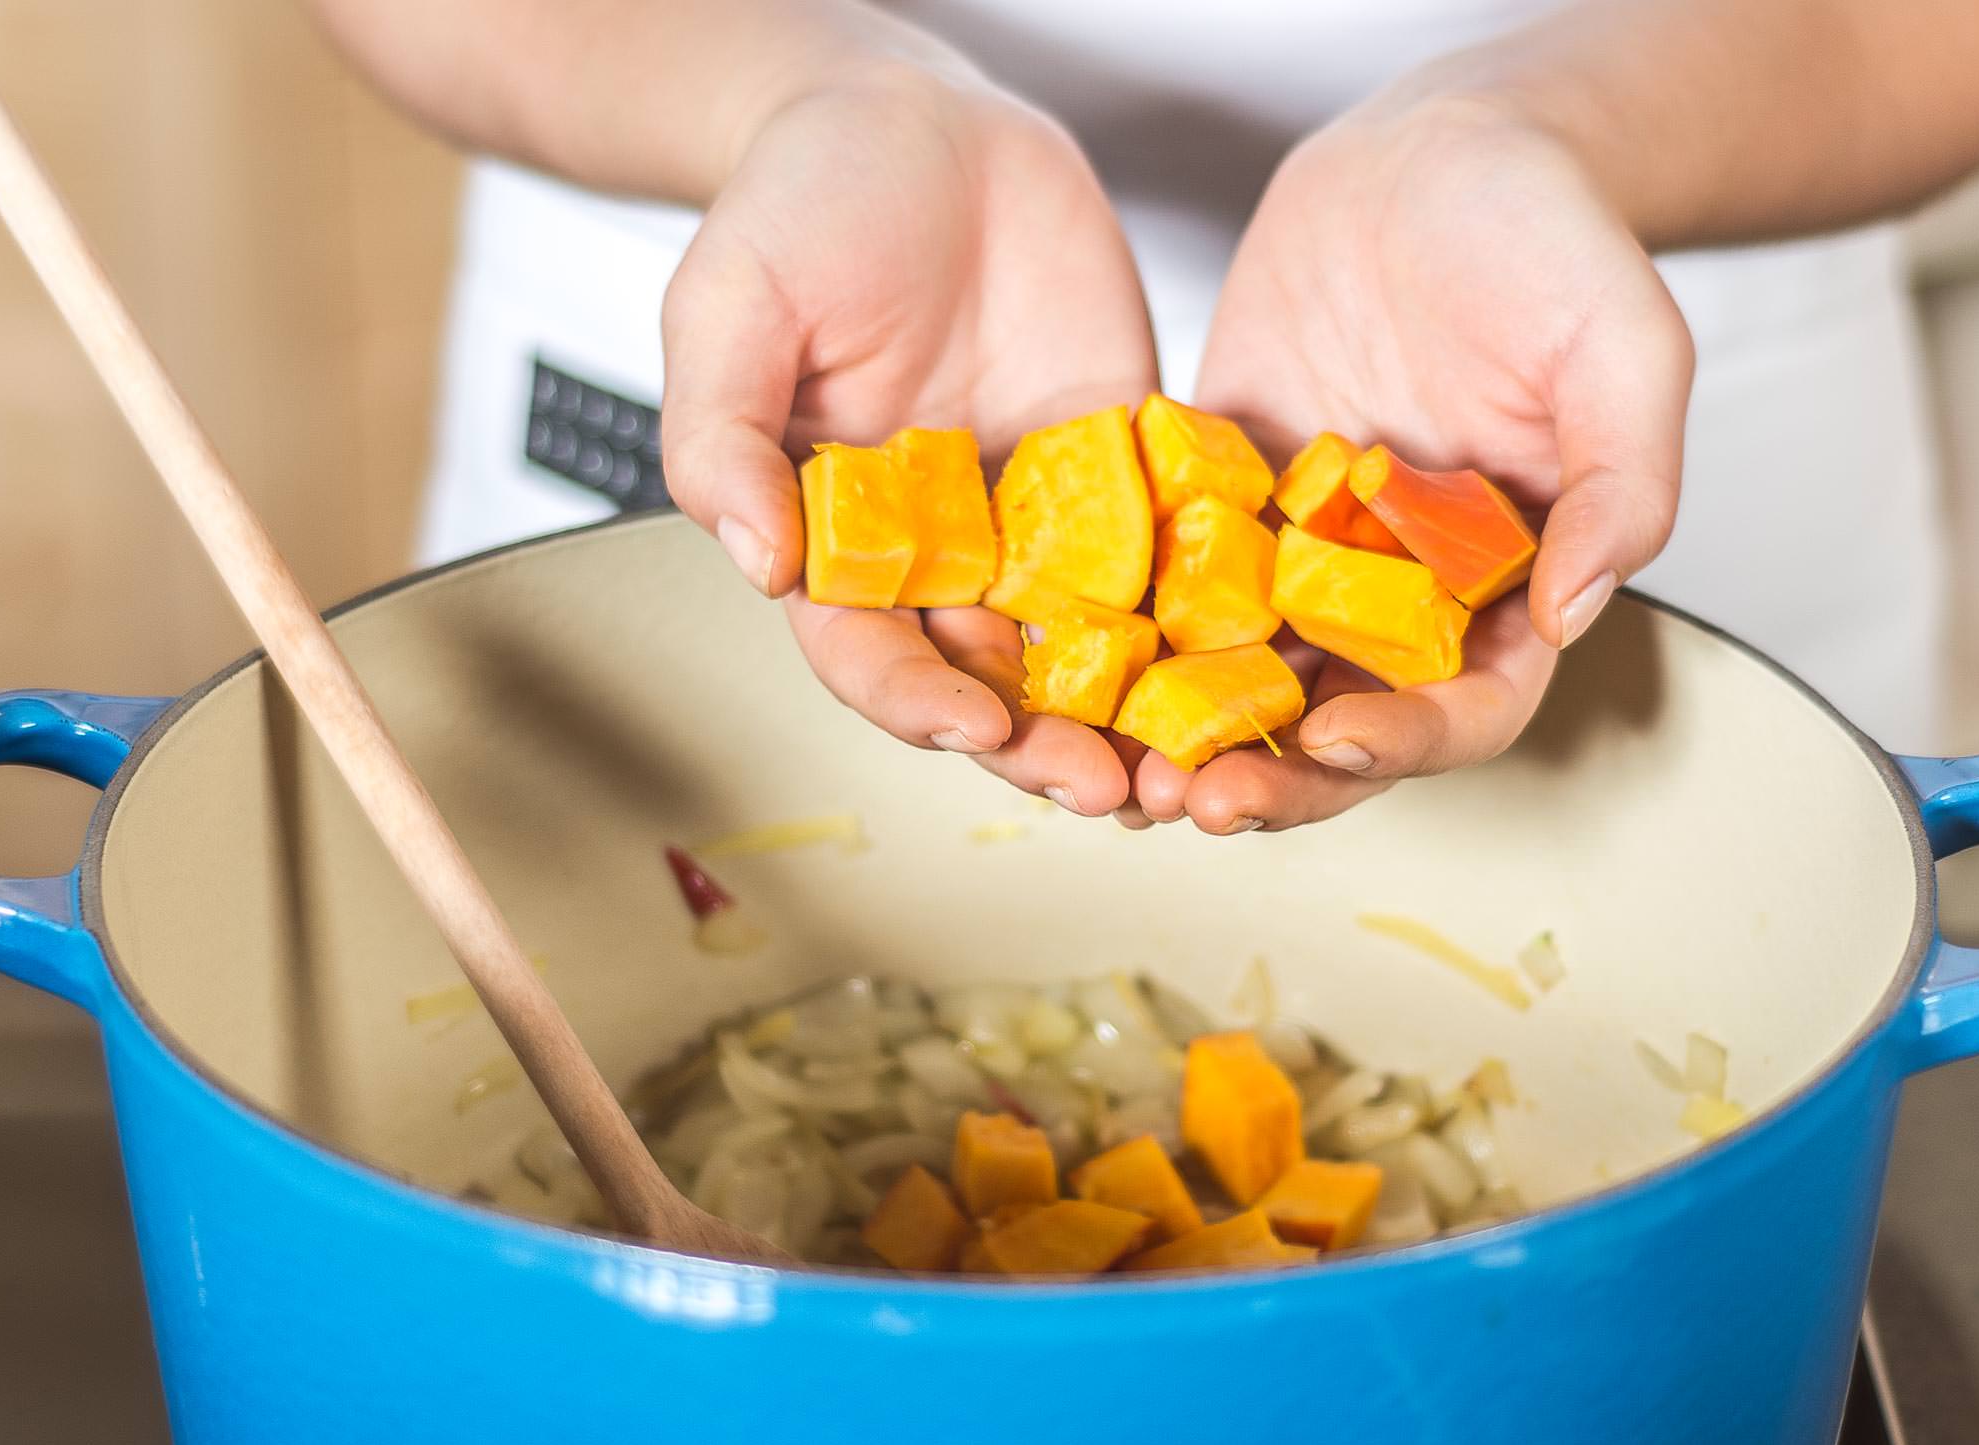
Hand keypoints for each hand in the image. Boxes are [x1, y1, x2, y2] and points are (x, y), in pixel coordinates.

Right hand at [659, 57, 1157, 816]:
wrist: (919, 120)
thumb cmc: (801, 207)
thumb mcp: (728, 306)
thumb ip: (721, 436)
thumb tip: (756, 561)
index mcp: (842, 543)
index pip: (873, 654)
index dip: (917, 700)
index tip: (971, 727)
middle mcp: (946, 552)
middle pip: (994, 679)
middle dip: (1047, 745)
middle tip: (1110, 790)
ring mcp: (1044, 518)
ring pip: (1092, 646)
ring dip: (1139, 714)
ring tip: (1193, 763)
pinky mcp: (1128, 467)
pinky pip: (1174, 552)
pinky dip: (1212, 614)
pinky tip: (1257, 655)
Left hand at [1151, 94, 1692, 833]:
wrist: (1439, 154)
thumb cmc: (1551, 240)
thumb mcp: (1625, 347)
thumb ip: (1625, 480)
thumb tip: (1583, 608)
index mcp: (1503, 591)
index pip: (1463, 707)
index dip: (1406, 742)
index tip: (1336, 743)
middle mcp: (1395, 597)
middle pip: (1334, 725)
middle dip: (1266, 778)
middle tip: (1188, 802)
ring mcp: (1300, 558)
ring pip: (1239, 681)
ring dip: (1177, 737)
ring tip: (1106, 766)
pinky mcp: (1219, 505)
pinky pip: (1164, 586)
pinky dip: (1119, 636)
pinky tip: (1059, 659)